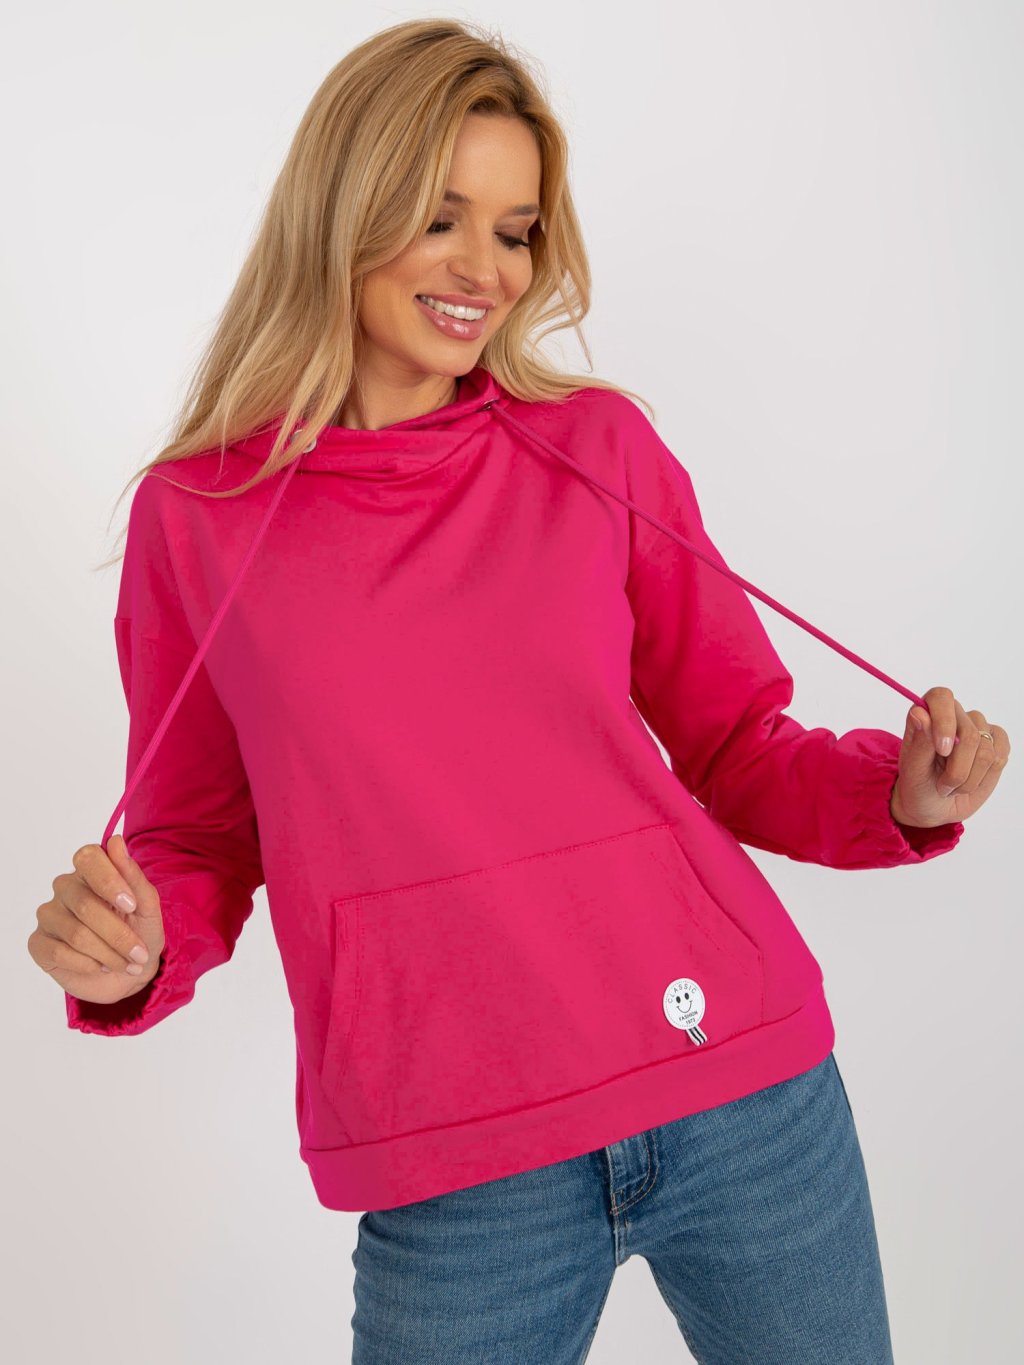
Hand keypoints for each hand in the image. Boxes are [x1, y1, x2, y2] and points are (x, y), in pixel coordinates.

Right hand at [28, 834, 164, 1004]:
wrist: (129, 973)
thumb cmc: (139, 933)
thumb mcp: (147, 907)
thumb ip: (133, 876)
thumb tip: (115, 841)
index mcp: (92, 872)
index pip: (88, 857)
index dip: (109, 880)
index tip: (132, 904)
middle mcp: (66, 888)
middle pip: (85, 904)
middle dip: (119, 934)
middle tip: (140, 953)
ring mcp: (49, 915)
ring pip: (76, 934)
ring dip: (109, 954)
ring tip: (129, 964)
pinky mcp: (38, 943)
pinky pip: (60, 952)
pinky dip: (89, 965)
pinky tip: (102, 967)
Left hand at [890, 686, 1009, 827]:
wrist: (934, 806)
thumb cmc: (918, 785)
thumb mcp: (912, 769)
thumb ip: (919, 742)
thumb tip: (920, 713)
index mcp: (927, 713)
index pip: (941, 697)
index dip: (945, 721)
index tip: (942, 750)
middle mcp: (953, 715)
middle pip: (969, 733)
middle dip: (957, 769)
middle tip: (942, 786)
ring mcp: (977, 728)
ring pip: (986, 750)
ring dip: (969, 779)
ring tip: (952, 786)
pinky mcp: (995, 743)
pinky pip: (1000, 755)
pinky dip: (985, 776)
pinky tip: (971, 779)